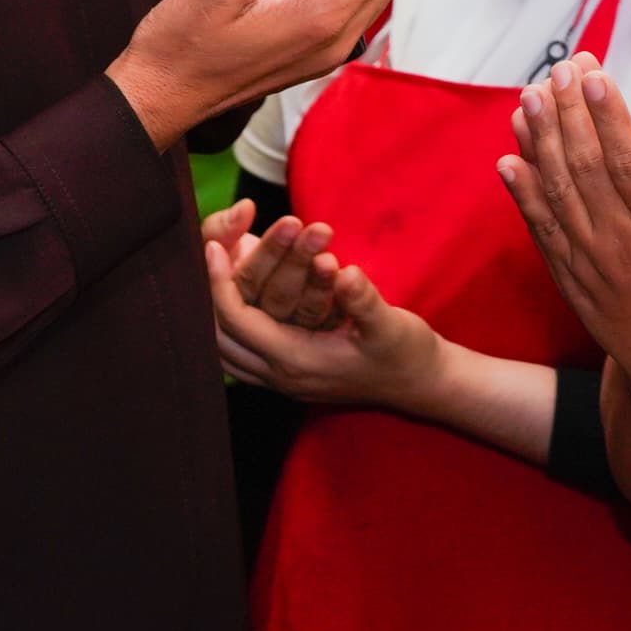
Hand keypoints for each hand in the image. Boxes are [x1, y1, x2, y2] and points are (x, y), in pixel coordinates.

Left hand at [203, 203, 449, 406]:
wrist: (422, 384)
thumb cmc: (407, 352)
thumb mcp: (392, 324)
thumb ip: (364, 300)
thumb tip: (344, 273)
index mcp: (298, 360)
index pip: (238, 321)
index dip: (219, 283)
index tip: (213, 246)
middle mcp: (282, 376)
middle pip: (218, 339)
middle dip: (208, 296)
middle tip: (208, 255)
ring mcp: (283, 382)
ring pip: (226, 352)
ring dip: (215, 314)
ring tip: (215, 274)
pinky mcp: (290, 378)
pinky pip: (242, 357)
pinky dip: (231, 328)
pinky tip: (237, 301)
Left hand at [501, 58, 630, 395]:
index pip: (627, 158)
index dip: (607, 114)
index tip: (593, 73)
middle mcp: (619, 240)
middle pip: (585, 164)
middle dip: (569, 111)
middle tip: (560, 68)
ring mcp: (588, 260)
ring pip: (556, 189)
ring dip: (539, 140)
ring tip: (529, 97)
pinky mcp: (569, 277)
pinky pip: (539, 228)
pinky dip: (521, 193)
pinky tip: (509, 158)